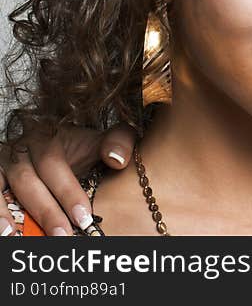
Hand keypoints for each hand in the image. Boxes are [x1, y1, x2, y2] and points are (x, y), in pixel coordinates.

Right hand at [0, 123, 136, 234]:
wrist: (64, 146)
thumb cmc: (83, 149)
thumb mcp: (102, 140)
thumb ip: (118, 142)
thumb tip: (116, 159)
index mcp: (48, 136)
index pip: (53, 163)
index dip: (67, 191)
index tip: (84, 217)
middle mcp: (20, 147)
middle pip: (26, 179)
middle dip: (45, 210)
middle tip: (62, 235)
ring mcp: (1, 164)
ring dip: (3, 212)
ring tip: (13, 236)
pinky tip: (3, 231)